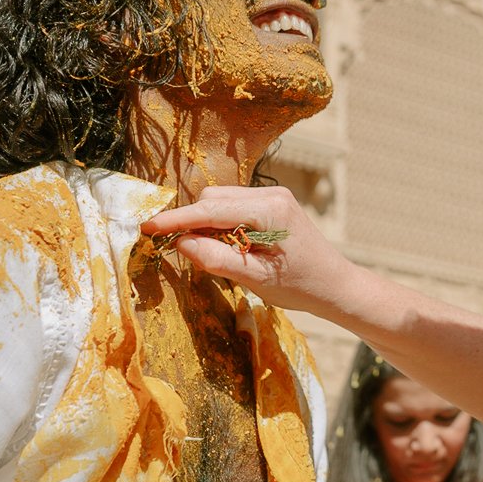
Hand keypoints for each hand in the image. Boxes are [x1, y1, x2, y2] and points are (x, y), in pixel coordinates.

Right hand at [142, 186, 357, 318]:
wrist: (335, 285)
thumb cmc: (299, 287)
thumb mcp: (255, 279)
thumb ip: (217, 260)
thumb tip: (180, 243)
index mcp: (269, 210)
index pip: (211, 211)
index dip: (176, 220)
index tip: (148, 228)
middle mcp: (271, 194)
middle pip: (212, 199)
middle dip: (194, 223)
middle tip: (196, 257)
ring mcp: (273, 195)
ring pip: (220, 200)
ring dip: (208, 224)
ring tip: (223, 257)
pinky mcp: (273, 202)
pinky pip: (234, 205)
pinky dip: (222, 224)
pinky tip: (233, 247)